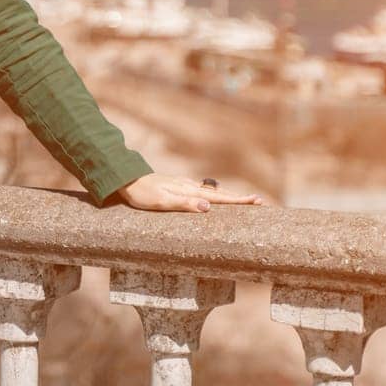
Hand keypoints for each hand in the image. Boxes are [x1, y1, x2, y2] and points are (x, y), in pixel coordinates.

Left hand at [116, 172, 264, 212]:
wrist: (126, 179)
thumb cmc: (142, 194)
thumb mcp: (161, 201)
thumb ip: (184, 204)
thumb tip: (208, 207)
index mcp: (188, 190)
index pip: (219, 197)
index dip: (238, 201)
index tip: (257, 201)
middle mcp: (189, 186)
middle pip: (220, 193)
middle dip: (239, 198)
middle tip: (259, 201)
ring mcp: (183, 185)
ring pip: (212, 191)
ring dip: (229, 196)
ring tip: (243, 200)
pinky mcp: (177, 186)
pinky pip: (202, 191)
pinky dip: (215, 194)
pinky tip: (214, 197)